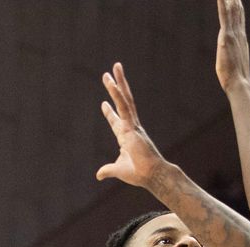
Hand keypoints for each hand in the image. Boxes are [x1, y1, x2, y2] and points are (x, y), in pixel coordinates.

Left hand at [96, 63, 166, 187]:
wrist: (151, 175)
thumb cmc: (139, 173)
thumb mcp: (118, 170)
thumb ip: (108, 170)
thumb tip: (98, 175)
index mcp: (126, 138)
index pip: (116, 122)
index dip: (109, 113)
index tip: (104, 104)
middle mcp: (130, 128)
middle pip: (122, 104)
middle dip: (116, 89)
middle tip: (110, 75)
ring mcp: (132, 125)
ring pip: (125, 99)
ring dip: (119, 83)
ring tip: (114, 68)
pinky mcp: (133, 126)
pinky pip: (124, 106)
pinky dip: (118, 94)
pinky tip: (112, 83)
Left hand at [216, 0, 249, 92]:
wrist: (238, 83)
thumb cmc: (235, 79)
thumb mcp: (234, 64)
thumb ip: (233, 57)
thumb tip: (232, 61)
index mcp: (241, 39)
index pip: (239, 19)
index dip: (238, 8)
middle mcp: (239, 34)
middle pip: (237, 11)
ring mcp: (234, 34)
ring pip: (232, 10)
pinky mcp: (226, 36)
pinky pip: (224, 16)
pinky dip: (222, 4)